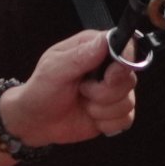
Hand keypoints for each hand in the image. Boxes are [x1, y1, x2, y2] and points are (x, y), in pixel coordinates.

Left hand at [0, 30, 139, 148]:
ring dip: (101, 110)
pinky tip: (91, 118)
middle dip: (103, 92)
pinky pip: (126, 119)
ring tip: (82, 104)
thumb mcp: (53, 70)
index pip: (127, 45)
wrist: (35, 122)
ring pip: (128, 101)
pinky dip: (106, 124)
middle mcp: (110, 67)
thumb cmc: (41, 90)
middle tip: (82, 91)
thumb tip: (107, 42)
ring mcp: (115, 91)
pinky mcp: (116, 112)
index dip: (125, 61)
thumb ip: (80, 56)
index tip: (109, 76)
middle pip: (129, 78)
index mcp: (96, 48)